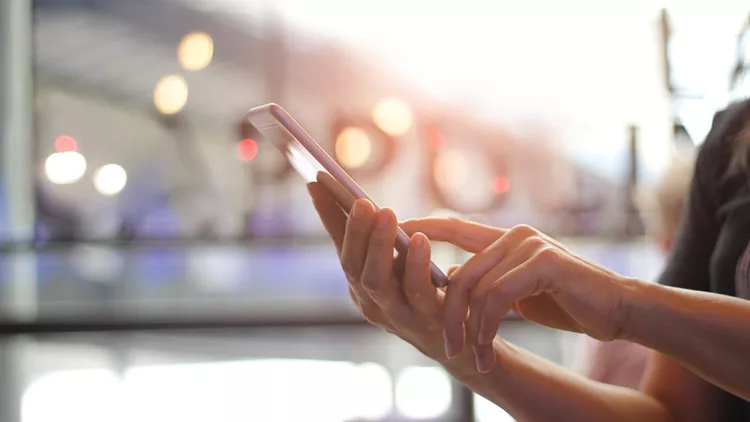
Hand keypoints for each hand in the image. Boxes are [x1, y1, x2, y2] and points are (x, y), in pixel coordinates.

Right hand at [306, 182, 453, 362]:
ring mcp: (395, 314)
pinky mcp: (425, 321)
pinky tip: (420, 240)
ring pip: (376, 280)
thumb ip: (384, 241)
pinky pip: (416, 291)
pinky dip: (416, 264)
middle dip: (354, 231)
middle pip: (352, 265)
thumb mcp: (401, 265)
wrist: (460, 343)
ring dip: (379, 245)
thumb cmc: (427, 295)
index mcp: (361, 283)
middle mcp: (370, 300)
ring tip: (385, 214)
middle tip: (361, 201)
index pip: (339, 245)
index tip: (317, 181)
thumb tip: (367, 203)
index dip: (327, 215)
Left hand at [400, 217, 638, 372]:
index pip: (452, 228)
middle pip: (460, 273)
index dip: (420, 230)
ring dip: (469, 330)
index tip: (390, 240)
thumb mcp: (519, 291)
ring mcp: (529, 245)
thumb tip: (450, 281)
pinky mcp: (544, 262)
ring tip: (473, 357)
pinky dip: (487, 327)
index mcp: (505, 239)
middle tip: (447, 347)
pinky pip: (498, 297)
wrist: (618, 309)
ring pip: (475, 288)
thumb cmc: (567, 302)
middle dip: (447, 314)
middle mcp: (514, 235)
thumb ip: (488, 282)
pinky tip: (488, 350)